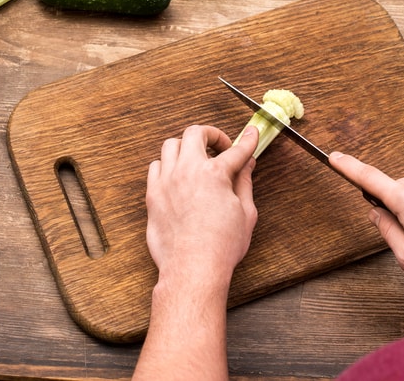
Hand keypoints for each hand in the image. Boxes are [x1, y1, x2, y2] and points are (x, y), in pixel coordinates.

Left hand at [134, 125, 259, 380]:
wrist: (192, 269)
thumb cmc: (221, 246)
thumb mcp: (245, 213)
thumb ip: (244, 183)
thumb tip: (246, 166)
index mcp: (215, 174)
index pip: (236, 150)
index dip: (247, 140)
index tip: (251, 134)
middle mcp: (187, 171)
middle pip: (195, 133)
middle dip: (211, 135)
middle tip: (220, 147)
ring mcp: (166, 181)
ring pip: (171, 145)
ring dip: (186, 148)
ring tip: (197, 160)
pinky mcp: (152, 195)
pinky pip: (155, 167)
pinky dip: (167, 166)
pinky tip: (177, 177)